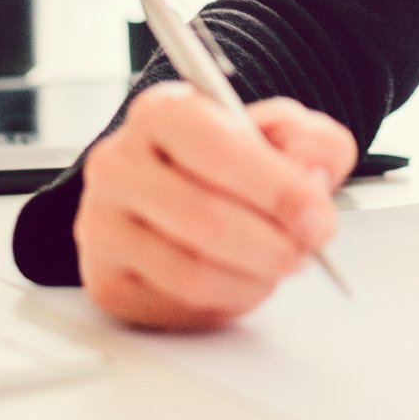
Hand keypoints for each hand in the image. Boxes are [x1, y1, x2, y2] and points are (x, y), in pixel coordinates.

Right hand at [75, 83, 358, 330]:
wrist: (179, 186)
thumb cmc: (230, 158)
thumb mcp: (282, 132)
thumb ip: (311, 143)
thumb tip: (308, 176)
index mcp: (162, 112)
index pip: (220, 152)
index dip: (278, 191)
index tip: (316, 217)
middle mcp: (118, 165)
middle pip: (205, 219)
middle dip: (272, 245)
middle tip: (305, 252)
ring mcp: (103, 225)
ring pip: (192, 274)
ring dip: (253, 280)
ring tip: (275, 265)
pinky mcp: (106, 280)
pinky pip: (177, 307)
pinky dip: (225, 303)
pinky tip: (239, 279)